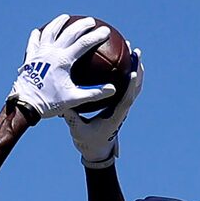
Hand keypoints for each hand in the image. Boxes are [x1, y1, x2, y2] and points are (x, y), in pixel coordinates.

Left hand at [6, 15, 115, 120]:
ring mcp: (40, 53)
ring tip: (66, 17)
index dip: (96, 36)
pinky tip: (39, 31)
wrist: (25, 105)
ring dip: (59, 22)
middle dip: (82, 25)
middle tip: (91, 21)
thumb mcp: (74, 99)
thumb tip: (112, 89)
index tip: (106, 31)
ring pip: (50, 31)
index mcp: (63, 60)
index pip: (84, 43)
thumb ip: (94, 93)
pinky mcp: (30, 57)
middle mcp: (52, 52)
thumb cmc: (50, 103)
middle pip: (69, 32)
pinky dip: (38, 35)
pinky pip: (34, 42)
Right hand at [65, 48, 141, 167]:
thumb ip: (72, 117)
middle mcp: (122, 109)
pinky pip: (126, 85)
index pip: (127, 99)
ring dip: (135, 67)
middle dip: (137, 68)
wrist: (97, 150)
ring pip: (134, 85)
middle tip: (136, 51)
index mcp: (116, 116)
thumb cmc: (88, 141)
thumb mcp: (77, 130)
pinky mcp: (119, 104)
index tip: (134, 71)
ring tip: (133, 50)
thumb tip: (62, 103)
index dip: (132, 86)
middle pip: (135, 87)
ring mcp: (122, 106)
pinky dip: (126, 72)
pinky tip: (120, 59)